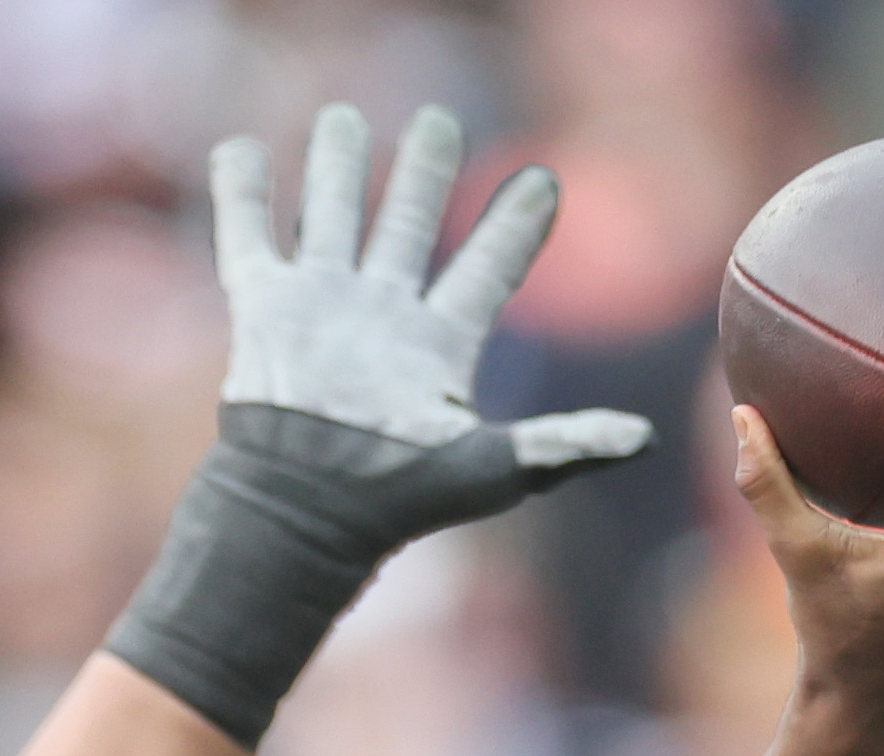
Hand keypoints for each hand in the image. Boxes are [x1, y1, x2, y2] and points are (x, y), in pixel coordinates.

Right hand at [213, 102, 648, 489]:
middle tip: (439, 122)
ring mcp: (321, 305)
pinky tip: (240, 148)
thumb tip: (643, 438)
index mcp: (440, 342)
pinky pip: (248, 234)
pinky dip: (242, 190)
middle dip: (424, 173)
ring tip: (344, 119)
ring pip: (333, 214)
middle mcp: (383, 314)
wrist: (306, 508)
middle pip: (409, 223)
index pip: (490, 268)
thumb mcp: (493, 471)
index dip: (516, 226)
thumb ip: (564, 445)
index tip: (544, 182)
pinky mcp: (264, 307)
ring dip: (337, 168)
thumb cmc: (399, 496)